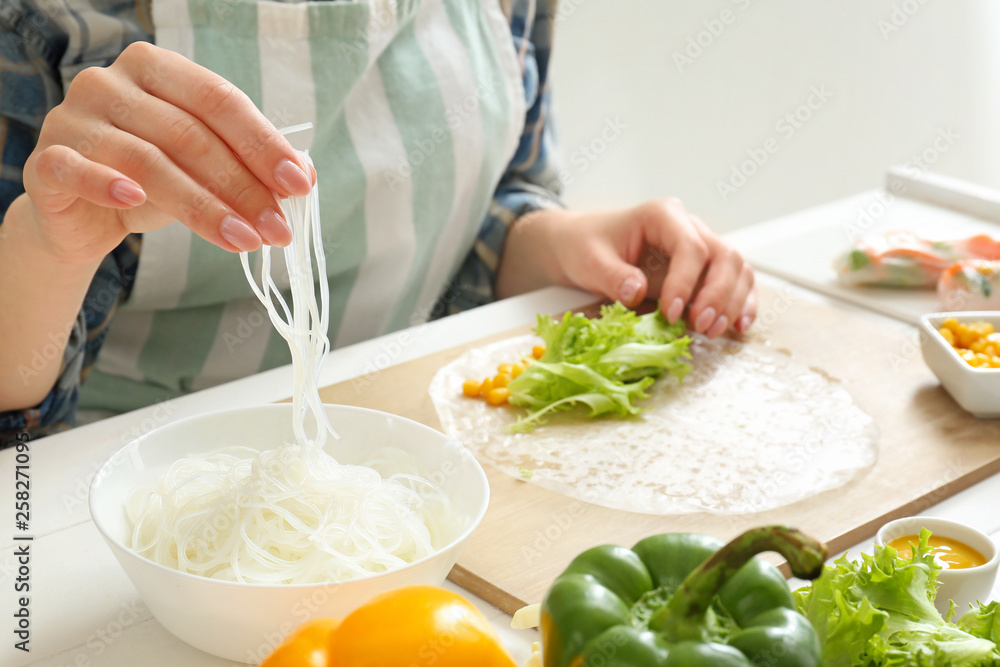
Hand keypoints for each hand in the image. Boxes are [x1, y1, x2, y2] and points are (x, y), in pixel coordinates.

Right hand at [21, 41, 311, 264]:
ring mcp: (74, 118)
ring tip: (245, 241)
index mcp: (156, 67)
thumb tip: (306, 174)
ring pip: (149, 161)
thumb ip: (247, 163)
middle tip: (279, 229)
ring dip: (204, 207)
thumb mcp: (204, 167)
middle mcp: (110, 82)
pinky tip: (134, 203)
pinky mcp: (46, 160)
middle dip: (244, 187)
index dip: (263, 144)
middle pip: (191, 135)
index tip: (299, 185)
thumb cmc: (152, 181)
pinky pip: (78, 171)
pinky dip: (107, 185)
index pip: (220, 101)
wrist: (83, 216)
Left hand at [497, 199, 755, 336]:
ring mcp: (700, 245)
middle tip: (701, 326)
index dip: (686, 282)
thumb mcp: (589, 260)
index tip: (672, 313)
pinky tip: (737, 327)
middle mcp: (689, 226)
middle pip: (724, 255)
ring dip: (732, 302)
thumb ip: (612, 275)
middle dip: (717, 294)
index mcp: (662, 215)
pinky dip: (740, 304)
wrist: (582, 245)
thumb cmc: (585, 247)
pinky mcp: (703, 267)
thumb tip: (636, 292)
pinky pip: (734, 281)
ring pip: (736, 268)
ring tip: (713, 331)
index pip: (690, 246)